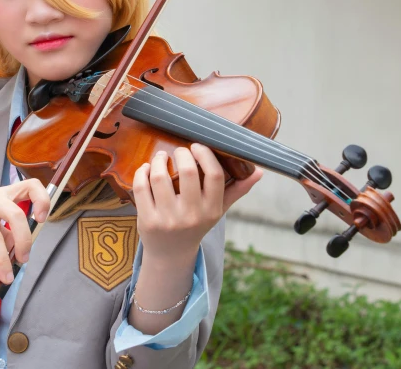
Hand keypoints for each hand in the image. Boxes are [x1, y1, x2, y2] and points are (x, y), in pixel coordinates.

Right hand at [0, 178, 50, 285]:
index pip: (30, 186)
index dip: (42, 200)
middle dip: (24, 241)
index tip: (41, 220)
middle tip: (24, 260)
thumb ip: (7, 233)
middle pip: (15, 215)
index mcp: (2, 194)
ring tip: (6, 279)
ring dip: (3, 261)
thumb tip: (22, 251)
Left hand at [131, 143, 262, 260]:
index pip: (215, 175)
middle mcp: (192, 215)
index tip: (196, 146)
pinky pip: (141, 187)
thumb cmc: (196, 225)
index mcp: (211, 210)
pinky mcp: (147, 220)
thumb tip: (259, 171)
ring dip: (158, 160)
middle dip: (181, 154)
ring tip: (160, 157)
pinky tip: (146, 169)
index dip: (205, 154)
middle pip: (188, 171)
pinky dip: (142, 172)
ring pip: (160, 177)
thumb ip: (237, 190)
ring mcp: (168, 218)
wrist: (171, 253)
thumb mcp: (218, 210)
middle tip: (178, 151)